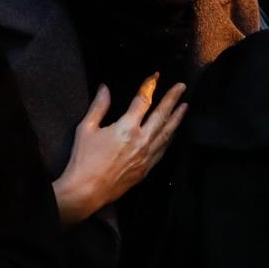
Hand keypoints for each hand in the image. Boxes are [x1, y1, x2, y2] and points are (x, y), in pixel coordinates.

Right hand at [52, 74, 186, 225]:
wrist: (87, 190)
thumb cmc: (83, 159)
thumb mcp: (86, 128)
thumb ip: (98, 106)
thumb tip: (104, 88)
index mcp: (126, 127)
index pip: (143, 101)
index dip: (150, 86)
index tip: (156, 76)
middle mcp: (141, 140)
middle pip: (162, 115)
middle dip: (173, 99)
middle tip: (182, 87)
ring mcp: (146, 156)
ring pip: (167, 133)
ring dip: (177, 118)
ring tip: (185, 107)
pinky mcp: (146, 169)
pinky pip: (163, 150)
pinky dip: (170, 138)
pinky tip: (173, 133)